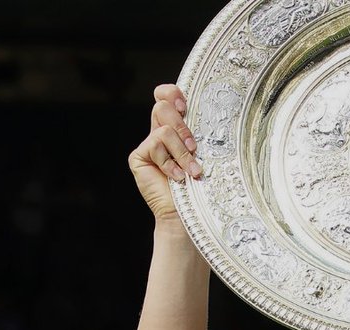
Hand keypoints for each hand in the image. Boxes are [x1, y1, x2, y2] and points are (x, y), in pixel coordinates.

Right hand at [128, 84, 201, 221]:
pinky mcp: (138, 157)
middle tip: (194, 147)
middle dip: (182, 126)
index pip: (165, 96)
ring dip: (182, 151)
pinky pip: (155, 146)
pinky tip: (177, 178)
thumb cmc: (199, 189)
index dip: (172, 93)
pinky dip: (170, 163)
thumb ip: (197, 134)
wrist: (186, 216)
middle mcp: (159, 134)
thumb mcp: (202, 155)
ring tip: (192, 171)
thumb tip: (211, 113)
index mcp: (175, 129)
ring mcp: (148, 146)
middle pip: (162, 107)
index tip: (185, 107)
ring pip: (164, 129)